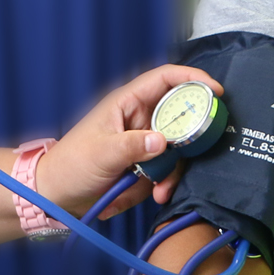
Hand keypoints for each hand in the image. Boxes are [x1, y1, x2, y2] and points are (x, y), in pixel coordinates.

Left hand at [34, 65, 223, 220]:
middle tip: (187, 156)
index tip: (216, 91)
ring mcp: (143, 143)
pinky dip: (160, 184)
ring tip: (157, 189)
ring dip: (170, 171)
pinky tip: (149, 194)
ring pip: (176, 150)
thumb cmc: (71, 165)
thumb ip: (134, 147)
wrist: (56, 195)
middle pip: (179, 118)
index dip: (192, 79)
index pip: (165, 79)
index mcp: (127, 103)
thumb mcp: (102, 153)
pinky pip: (165, 171)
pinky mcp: (144, 165)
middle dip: (186, 141)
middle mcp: (139, 119)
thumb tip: (163, 141)